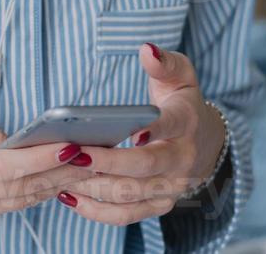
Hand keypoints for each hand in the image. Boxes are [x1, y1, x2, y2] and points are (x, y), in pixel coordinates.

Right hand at [0, 94, 96, 230]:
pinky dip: (29, 192)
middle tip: (94, 154)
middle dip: (61, 172)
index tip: (75, 146)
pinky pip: (4, 207)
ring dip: (51, 184)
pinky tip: (49, 178)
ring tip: (81, 165)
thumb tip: (12, 141)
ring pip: (19, 202)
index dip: (47, 159)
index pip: (12, 168)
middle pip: (23, 189)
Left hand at [55, 43, 227, 225]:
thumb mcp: (180, 77)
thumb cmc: (181, 103)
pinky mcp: (158, 205)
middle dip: (108, 162)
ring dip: (94, 187)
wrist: (205, 142)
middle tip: (73, 152)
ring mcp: (170, 188)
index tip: (133, 131)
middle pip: (144, 167)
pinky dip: (96, 210)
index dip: (153, 129)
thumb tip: (146, 50)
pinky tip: (68, 195)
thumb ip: (164, 63)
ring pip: (130, 194)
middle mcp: (181, 161)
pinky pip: (126, 216)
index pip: (170, 125)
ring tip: (61, 173)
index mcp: (186, 124)